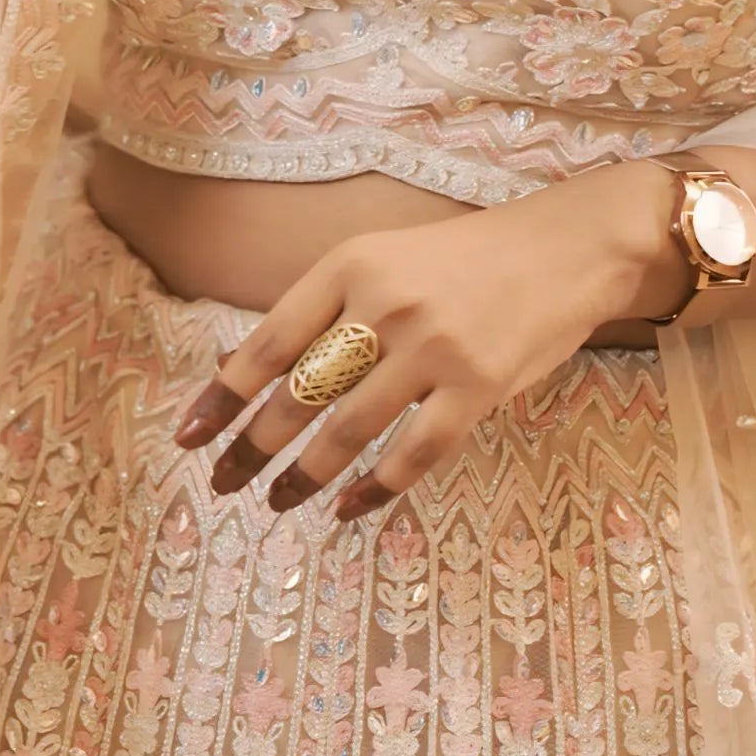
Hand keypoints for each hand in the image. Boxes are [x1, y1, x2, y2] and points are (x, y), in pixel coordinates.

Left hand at [171, 164, 686, 521]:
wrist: (566, 248)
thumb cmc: (464, 258)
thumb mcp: (384, 260)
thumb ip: (324, 309)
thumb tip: (242, 368)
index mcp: (350, 265)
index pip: (267, 342)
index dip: (222, 395)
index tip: (189, 436)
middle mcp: (385, 304)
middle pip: (299, 394)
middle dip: (252, 448)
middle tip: (224, 484)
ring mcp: (433, 348)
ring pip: (348, 431)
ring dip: (305, 476)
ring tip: (278, 501)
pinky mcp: (478, 386)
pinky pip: (415, 453)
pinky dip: (376, 488)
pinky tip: (351, 508)